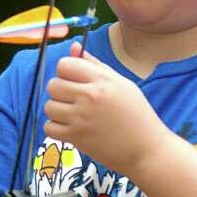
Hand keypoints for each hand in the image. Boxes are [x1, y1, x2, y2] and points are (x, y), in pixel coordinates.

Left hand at [44, 42, 169, 176]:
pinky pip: (49, 127)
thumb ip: (94, 64)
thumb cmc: (136, 114)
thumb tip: (73, 47)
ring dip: (57, 110)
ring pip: (49, 106)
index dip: (66, 71)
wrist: (147, 150)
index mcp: (102, 81)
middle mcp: (90, 97)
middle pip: (53, 85)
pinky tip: (69, 127)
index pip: (65, 64)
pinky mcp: (77, 138)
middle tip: (73, 99)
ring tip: (72, 114)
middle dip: (59, 90)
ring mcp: (81, 118)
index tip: (75, 80)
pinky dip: (55, 128)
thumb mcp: (120, 83)